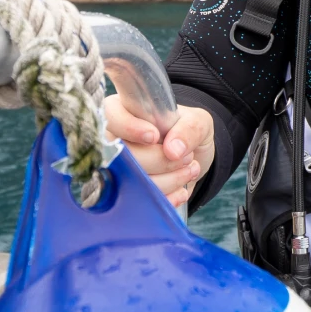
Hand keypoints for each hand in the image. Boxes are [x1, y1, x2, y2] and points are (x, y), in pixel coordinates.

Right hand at [103, 93, 214, 208]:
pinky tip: (181, 191)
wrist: (193, 159)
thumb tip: (173, 150)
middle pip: (122, 154)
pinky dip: (165, 198)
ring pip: (131, 179)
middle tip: (185, 157)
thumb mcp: (198, 122)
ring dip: (168, 180)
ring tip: (190, 170)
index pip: (112, 116)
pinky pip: (140, 200)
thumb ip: (189, 129)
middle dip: (159, 160)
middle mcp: (115, 139)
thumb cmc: (188, 131)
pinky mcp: (128, 190)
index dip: (129, 127)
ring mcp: (119, 167)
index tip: (154, 137)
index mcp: (126, 111)